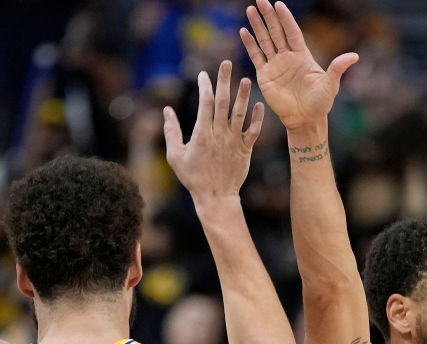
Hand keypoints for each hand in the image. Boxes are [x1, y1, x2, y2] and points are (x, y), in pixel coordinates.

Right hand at [163, 61, 263, 200]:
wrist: (216, 197)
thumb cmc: (193, 178)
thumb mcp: (175, 155)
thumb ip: (171, 131)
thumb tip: (166, 110)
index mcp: (202, 133)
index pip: (205, 103)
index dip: (205, 86)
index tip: (203, 74)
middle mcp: (219, 134)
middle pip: (222, 102)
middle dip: (224, 81)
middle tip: (227, 63)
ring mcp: (233, 141)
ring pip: (239, 113)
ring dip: (243, 95)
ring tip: (246, 79)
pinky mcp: (245, 149)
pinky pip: (253, 131)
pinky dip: (257, 118)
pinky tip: (260, 105)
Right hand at [240, 0, 357, 130]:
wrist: (305, 120)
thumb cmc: (320, 103)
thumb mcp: (330, 85)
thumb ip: (338, 68)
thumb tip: (354, 56)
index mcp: (303, 56)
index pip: (292, 32)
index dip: (286, 19)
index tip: (279, 4)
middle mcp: (288, 57)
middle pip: (276, 32)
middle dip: (268, 16)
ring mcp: (276, 65)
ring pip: (265, 41)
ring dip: (257, 26)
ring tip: (250, 10)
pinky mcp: (266, 76)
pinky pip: (256, 57)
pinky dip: (250, 44)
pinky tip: (244, 32)